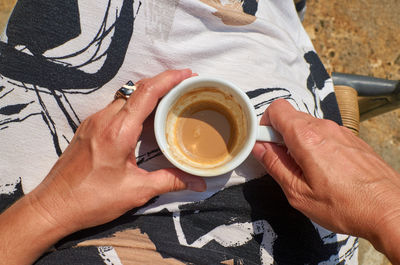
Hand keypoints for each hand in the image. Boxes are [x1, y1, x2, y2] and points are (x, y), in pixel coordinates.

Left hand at [28, 69, 205, 234]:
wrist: (53, 206)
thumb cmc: (91, 199)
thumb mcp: (136, 191)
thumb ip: (170, 181)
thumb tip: (198, 182)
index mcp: (118, 131)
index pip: (146, 92)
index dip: (169, 79)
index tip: (187, 74)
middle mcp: (104, 120)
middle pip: (137, 89)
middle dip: (163, 83)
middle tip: (184, 86)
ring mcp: (94, 122)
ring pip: (125, 97)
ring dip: (148, 94)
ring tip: (169, 99)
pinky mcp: (88, 129)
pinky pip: (115, 107)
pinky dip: (134, 105)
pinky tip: (144, 118)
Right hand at [252, 99, 399, 261]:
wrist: (390, 210)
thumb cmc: (345, 206)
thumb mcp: (298, 192)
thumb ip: (274, 165)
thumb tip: (259, 148)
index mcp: (306, 137)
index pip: (276, 110)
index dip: (264, 125)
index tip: (264, 145)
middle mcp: (324, 127)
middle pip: (291, 117)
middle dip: (279, 135)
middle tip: (283, 162)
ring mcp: (340, 131)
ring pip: (307, 126)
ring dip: (298, 142)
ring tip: (305, 170)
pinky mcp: (351, 139)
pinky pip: (324, 134)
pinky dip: (315, 145)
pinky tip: (323, 170)